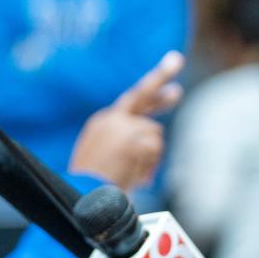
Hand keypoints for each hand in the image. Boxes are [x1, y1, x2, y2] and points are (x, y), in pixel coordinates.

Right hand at [68, 52, 183, 189]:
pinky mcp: (131, 137)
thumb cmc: (93, 189)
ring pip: (154, 134)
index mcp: (102, 124)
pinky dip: (148, 166)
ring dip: (150, 158)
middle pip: (142, 92)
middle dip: (161, 74)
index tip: (171, 88)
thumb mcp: (105, 162)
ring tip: (132, 176)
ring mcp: (121, 126)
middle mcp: (111, 119)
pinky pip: (154, 149)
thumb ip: (125, 145)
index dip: (154, 98)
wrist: (82, 197)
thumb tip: (153, 137)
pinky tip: (133, 178)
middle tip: (176, 59)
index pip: (132, 104)